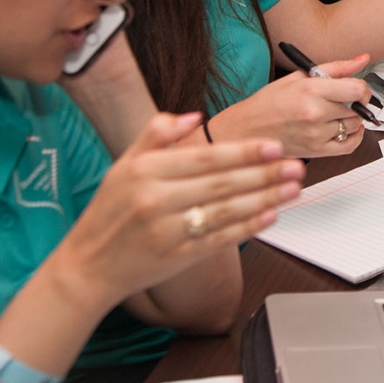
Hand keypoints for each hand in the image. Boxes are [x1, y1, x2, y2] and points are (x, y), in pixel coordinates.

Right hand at [51, 111, 303, 309]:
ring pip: (226, 211)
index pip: (205, 158)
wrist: (87, 267)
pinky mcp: (177, 257)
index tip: (274, 146)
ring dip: (265, 199)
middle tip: (296, 165)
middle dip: (264, 174)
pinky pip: (220, 239)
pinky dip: (247, 228)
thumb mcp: (123, 165)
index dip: (243, 152)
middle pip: (221, 184)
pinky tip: (271, 217)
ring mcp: (166, 231)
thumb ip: (155, 134)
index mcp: (144, 171)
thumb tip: (193, 116)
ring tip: (293, 188)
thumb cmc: (109, 212)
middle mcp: (155, 200)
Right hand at [209, 56, 372, 157]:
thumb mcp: (299, 77)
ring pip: (355, 126)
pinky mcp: (316, 152)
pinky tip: (344, 130)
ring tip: (337, 114)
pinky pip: (349, 146)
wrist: (246, 130)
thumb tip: (362, 59)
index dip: (362, 88)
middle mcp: (316, 113)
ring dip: (353, 119)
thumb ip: (336, 68)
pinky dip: (354, 138)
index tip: (357, 88)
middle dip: (356, 102)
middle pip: (358, 108)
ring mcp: (317, 135)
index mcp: (311, 91)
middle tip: (344, 100)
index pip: (357, 89)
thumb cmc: (268, 103)